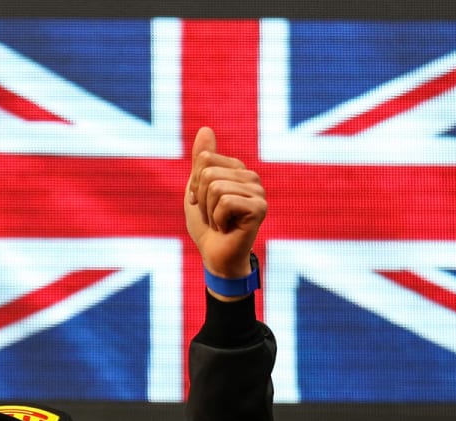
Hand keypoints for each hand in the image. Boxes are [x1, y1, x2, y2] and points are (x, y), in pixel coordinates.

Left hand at [183, 127, 265, 294]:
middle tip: (212, 216)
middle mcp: (252, 177)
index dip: (195, 184)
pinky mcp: (260, 207)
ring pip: (215, 187)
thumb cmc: (207, 226)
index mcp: (238, 169)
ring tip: (220, 223)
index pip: (205, 159)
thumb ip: (201, 160)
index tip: (203, 203)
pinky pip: (225, 202)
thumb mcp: (197, 189)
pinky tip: (228, 229)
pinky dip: (218, 219)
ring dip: (209, 211)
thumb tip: (205, 128)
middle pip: (208, 172)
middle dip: (201, 199)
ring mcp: (258, 192)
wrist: (216, 257)